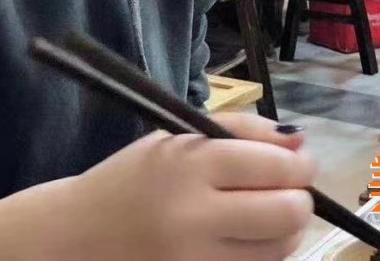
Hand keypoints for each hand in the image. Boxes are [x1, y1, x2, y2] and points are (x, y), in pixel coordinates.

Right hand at [66, 117, 314, 260]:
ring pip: (280, 249)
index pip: (271, 166)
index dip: (300, 164)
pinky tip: (245, 238)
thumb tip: (299, 140)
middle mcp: (195, 216)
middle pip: (286, 212)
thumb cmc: (131, 178)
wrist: (78, 236)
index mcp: (187, 166)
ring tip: (266, 212)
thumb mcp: (177, 138)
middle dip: (299, 197)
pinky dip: (264, 254)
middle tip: (289, 188)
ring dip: (286, 228)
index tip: (301, 162)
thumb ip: (240, 131)